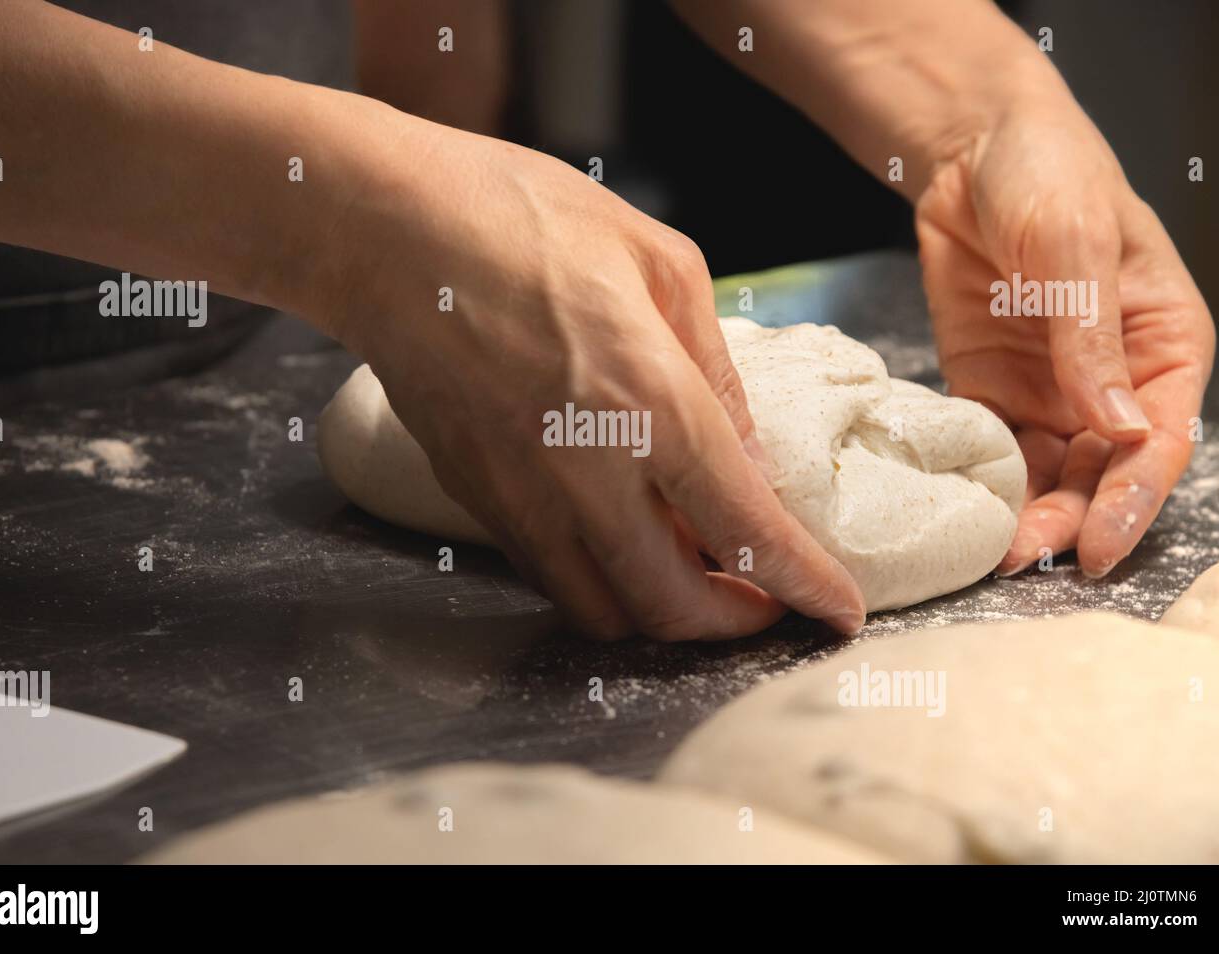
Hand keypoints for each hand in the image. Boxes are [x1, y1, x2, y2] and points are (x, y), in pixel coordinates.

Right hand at [318, 108, 865, 638]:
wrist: (382, 231)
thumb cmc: (521, 219)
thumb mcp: (660, 262)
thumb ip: (715, 372)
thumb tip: (747, 456)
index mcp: (649, 400)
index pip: (745, 530)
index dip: (804, 585)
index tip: (836, 611)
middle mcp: (584, 470)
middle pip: (672, 606)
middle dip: (733, 623)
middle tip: (764, 599)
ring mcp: (520, 497)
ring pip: (603, 613)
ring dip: (663, 614)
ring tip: (693, 570)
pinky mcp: (474, 499)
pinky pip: (548, 577)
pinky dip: (601, 583)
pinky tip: (620, 536)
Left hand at [916, 99, 1214, 577]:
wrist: (972, 153)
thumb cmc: (1051, 175)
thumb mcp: (1075, 247)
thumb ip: (1091, 339)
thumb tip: (1121, 430)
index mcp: (1162, 346)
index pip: (1156, 442)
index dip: (1131, 501)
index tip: (1097, 551)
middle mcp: (1111, 381)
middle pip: (1100, 471)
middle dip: (1069, 520)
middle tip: (1024, 559)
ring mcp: (1049, 388)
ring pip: (1047, 473)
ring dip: (1025, 513)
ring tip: (991, 552)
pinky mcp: (991, 387)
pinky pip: (992, 448)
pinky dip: (982, 481)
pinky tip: (963, 508)